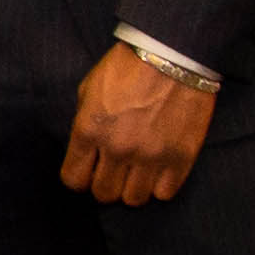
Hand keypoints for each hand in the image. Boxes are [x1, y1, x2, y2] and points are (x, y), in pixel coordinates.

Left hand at [59, 42, 214, 203]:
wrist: (172, 55)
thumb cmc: (126, 68)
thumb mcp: (89, 89)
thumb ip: (84, 123)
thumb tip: (86, 150)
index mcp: (89, 130)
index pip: (74, 179)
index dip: (78, 179)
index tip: (86, 172)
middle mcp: (118, 149)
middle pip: (104, 194)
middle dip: (104, 185)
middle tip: (113, 172)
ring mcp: (151, 156)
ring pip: (134, 199)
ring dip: (132, 188)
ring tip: (136, 173)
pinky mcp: (181, 158)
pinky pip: (165, 193)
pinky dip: (160, 186)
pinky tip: (158, 170)